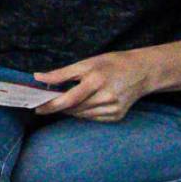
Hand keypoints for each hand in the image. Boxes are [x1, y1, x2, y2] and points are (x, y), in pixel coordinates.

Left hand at [32, 48, 162, 120]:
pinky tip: (85, 103)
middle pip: (74, 108)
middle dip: (59, 107)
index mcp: (96, 80)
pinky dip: (84, 112)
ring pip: (82, 115)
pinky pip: (93, 118)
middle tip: (46, 103)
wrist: (142, 72)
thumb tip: (38, 77)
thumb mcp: (87, 63)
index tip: (38, 108)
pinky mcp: (117, 116)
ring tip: (66, 101)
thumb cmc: (112, 64)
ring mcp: (113, 109)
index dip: (52, 105)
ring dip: (71, 110)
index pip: (69, 98)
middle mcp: (106, 97)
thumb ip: (62, 73)